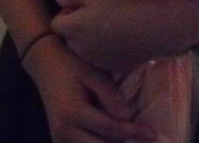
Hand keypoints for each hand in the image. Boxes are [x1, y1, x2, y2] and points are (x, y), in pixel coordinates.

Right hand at [23, 33, 156, 141]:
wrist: (45, 64)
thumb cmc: (72, 64)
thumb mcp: (92, 73)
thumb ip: (109, 95)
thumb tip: (128, 116)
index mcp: (74, 113)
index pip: (110, 129)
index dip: (134, 132)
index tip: (153, 133)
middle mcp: (64, 132)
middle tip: (146, 141)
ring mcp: (59, 139)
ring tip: (132, 141)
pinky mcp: (59, 140)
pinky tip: (115, 141)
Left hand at [51, 0, 198, 75]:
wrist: (152, 25)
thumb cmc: (122, 2)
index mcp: (73, 28)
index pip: (56, 23)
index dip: (66, 13)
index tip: (81, 5)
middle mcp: (79, 48)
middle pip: (70, 37)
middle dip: (77, 27)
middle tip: (96, 14)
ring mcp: (96, 60)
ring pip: (85, 49)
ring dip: (90, 39)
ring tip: (109, 26)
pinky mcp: (112, 66)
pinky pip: (101, 57)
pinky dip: (105, 49)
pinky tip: (120, 37)